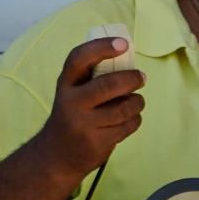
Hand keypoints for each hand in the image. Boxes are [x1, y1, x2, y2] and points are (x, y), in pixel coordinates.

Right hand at [32, 37, 144, 181]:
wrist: (56, 155)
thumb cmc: (74, 114)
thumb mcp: (74, 92)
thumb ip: (94, 76)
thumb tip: (128, 55)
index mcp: (66, 83)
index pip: (79, 58)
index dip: (102, 47)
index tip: (124, 44)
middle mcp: (71, 102)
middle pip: (109, 85)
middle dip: (132, 79)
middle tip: (141, 77)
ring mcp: (84, 124)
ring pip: (125, 107)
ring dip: (138, 102)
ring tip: (136, 101)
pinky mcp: (98, 142)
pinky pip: (129, 125)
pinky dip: (135, 120)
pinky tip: (127, 120)